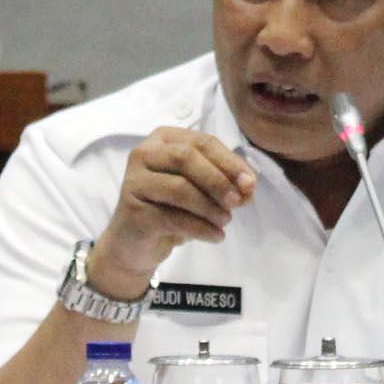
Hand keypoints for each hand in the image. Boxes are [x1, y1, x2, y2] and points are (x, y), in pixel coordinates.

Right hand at [87, 128, 256, 296]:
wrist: (135, 243)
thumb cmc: (170, 209)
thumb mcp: (201, 192)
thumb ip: (225, 183)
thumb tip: (249, 187)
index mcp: (163, 139)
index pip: (202, 142)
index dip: (229, 161)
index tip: (250, 183)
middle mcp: (144, 154)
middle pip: (186, 158)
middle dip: (218, 180)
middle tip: (237, 201)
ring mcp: (134, 182)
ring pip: (180, 188)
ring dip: (210, 207)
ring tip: (226, 221)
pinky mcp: (132, 210)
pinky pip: (173, 218)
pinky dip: (201, 228)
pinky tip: (216, 236)